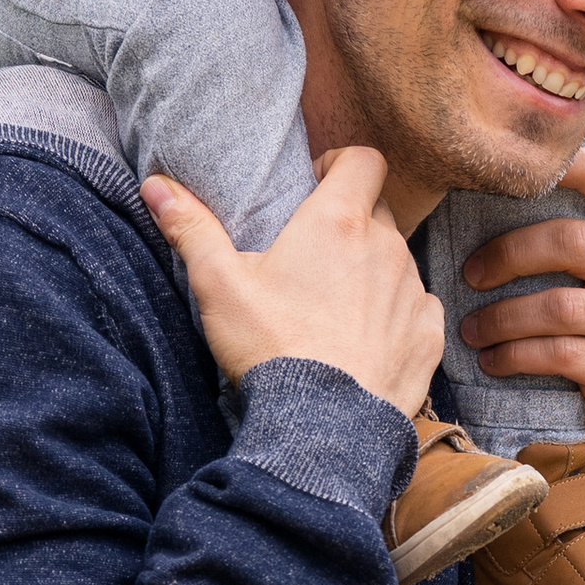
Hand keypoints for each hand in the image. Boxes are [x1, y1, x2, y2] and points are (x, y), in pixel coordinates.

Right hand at [142, 150, 442, 419]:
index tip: (316, 184)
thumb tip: (156, 185)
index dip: (341, 163)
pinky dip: (399, 314)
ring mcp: (413, 291)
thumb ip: (191, 228)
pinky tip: (368, 337)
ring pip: (399, 260)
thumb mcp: (218, 285)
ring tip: (337, 303)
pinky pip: (420, 307)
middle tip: (317, 251)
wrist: (324, 425)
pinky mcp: (428, 335)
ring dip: (375, 269)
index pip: (363, 159)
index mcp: (338, 221)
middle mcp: (387, 247)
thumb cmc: (270, 349)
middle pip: (379, 210)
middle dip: (352, 219)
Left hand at [456, 150, 584, 448]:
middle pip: (573, 242)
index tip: (512, 167)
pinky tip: (492, 361)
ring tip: (471, 330)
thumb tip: (476, 185)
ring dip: (503, 318)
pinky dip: (516, 356)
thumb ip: (553, 231)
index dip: (571, 165)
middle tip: (470, 275)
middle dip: (510, 255)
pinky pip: (562, 354)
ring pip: (561, 306)